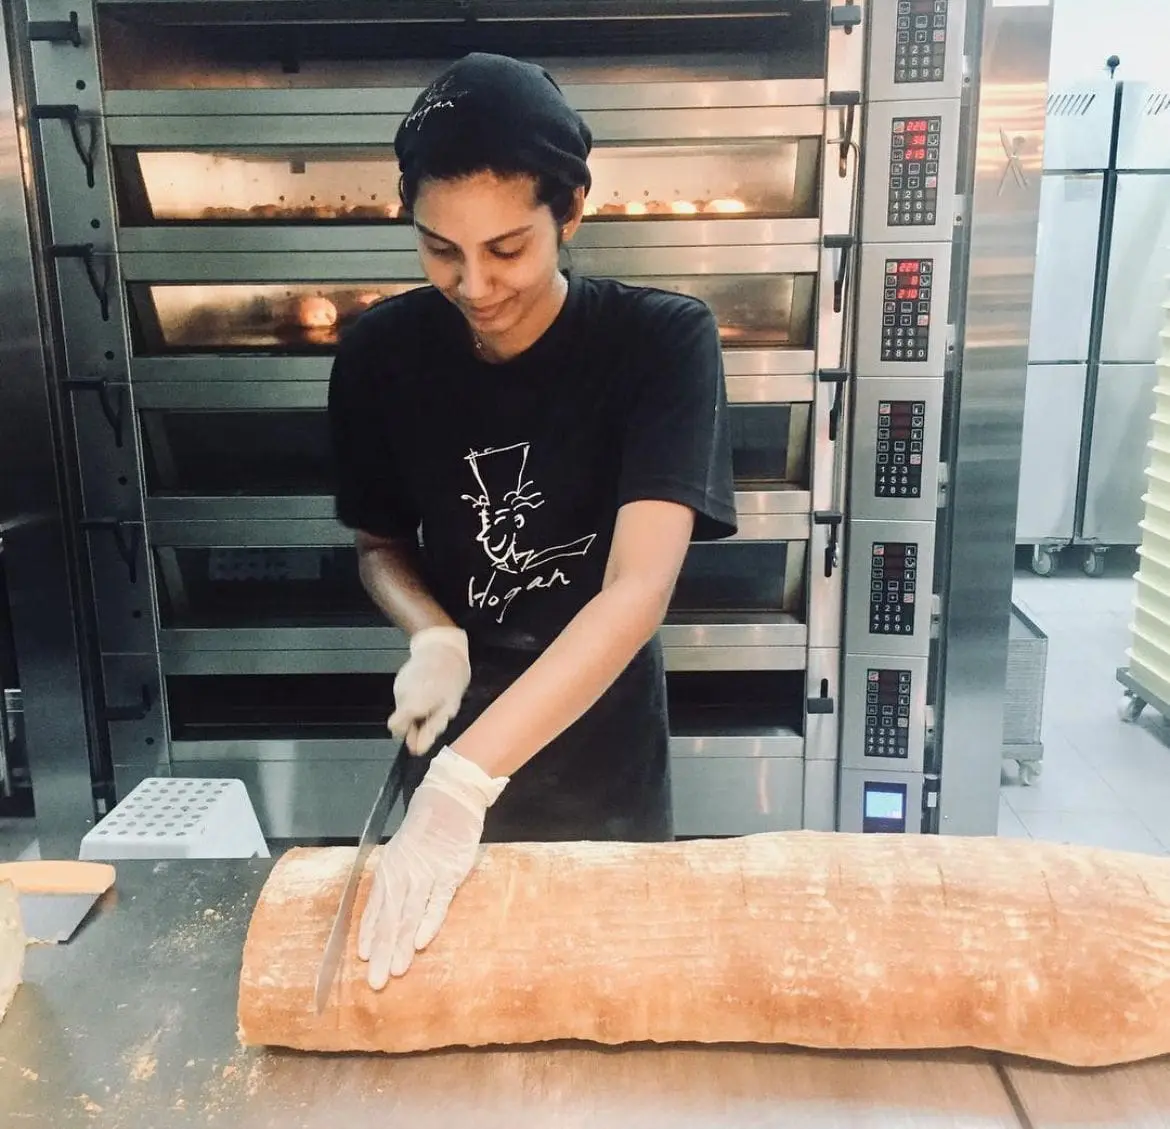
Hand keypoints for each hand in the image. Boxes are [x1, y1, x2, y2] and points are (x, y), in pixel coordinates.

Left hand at [358, 747, 507, 986]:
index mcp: (389, 870)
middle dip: (381, 953)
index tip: (362, 960)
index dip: (369, 935)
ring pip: (409, 916)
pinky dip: (428, 922)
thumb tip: (387, 910)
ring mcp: (426, 874)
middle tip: (374, 983)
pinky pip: (437, 902)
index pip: (375, 908)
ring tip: (393, 972)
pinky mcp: (449, 873)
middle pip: (389, 919)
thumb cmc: (424, 826)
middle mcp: (402, 875)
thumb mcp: (401, 851)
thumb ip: (396, 879)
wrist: (449, 798)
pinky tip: (420, 942)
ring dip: (400, 945)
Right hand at [388, 626, 471, 753]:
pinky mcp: (400, 678)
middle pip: (401, 720)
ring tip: (435, 697)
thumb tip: (417, 749)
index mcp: (411, 704)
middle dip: (415, 722)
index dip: (407, 734)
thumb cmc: (450, 677)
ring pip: (404, 708)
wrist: (442, 646)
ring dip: (417, 709)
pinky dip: (415, 697)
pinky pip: (406, 696)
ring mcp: (398, 686)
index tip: (420, 732)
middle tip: (435, 713)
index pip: (395, 728)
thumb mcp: (449, 706)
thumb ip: (431, 728)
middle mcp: (400, 696)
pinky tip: (429, 688)